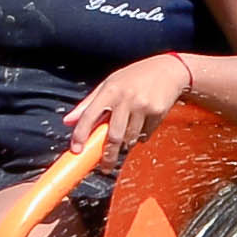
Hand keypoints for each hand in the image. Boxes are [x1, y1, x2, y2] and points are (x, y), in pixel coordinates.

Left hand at [64, 54, 192, 159]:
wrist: (169, 70)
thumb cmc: (134, 77)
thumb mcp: (109, 84)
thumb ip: (87, 104)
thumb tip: (67, 121)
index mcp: (110, 90)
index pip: (89, 115)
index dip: (81, 134)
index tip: (76, 150)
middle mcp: (126, 98)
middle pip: (113, 136)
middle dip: (108, 155)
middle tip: (104, 166)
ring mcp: (143, 106)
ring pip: (130, 138)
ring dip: (124, 145)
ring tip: (123, 141)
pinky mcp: (158, 112)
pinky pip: (145, 134)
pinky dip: (139, 136)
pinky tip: (140, 125)